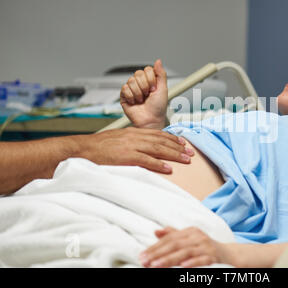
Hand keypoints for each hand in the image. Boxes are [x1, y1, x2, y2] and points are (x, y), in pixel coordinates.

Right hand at [76, 127, 193, 172]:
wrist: (82, 149)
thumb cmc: (98, 147)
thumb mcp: (118, 140)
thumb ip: (131, 142)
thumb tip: (143, 149)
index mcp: (133, 132)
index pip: (157, 134)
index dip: (172, 138)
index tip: (183, 142)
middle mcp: (135, 137)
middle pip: (161, 141)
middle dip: (178, 147)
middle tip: (190, 152)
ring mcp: (131, 146)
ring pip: (158, 149)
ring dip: (174, 154)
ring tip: (186, 160)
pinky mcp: (126, 157)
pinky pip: (146, 160)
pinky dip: (159, 164)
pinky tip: (169, 168)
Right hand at [120, 59, 167, 128]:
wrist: (150, 120)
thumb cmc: (158, 107)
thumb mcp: (163, 89)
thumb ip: (161, 74)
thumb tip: (158, 61)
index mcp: (150, 80)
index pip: (147, 69)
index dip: (151, 79)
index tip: (154, 89)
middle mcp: (141, 83)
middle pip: (138, 73)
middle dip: (145, 86)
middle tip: (148, 95)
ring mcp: (132, 89)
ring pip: (131, 80)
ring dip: (138, 93)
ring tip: (141, 100)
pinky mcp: (124, 95)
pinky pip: (124, 88)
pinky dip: (131, 96)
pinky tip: (135, 102)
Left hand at [139, 226, 228, 267]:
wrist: (229, 254)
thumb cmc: (205, 248)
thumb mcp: (190, 239)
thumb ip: (173, 235)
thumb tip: (156, 232)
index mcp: (190, 231)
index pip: (169, 238)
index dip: (155, 247)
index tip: (142, 255)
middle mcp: (197, 236)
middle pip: (175, 244)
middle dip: (158, 253)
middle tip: (145, 261)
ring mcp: (206, 246)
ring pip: (185, 252)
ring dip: (169, 259)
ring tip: (156, 266)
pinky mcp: (214, 256)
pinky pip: (201, 260)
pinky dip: (191, 263)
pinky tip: (181, 267)